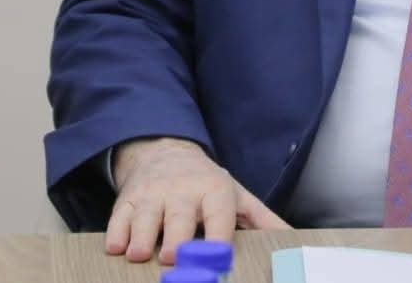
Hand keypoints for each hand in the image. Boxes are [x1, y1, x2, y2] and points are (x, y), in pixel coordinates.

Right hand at [105, 137, 288, 264]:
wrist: (166, 152)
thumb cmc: (206, 184)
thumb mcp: (237, 195)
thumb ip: (262, 220)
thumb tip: (294, 239)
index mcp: (215, 192)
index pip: (220, 216)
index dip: (218, 239)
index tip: (218, 259)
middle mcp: (184, 192)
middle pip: (180, 219)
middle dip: (177, 240)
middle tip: (173, 259)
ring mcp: (153, 195)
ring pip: (147, 217)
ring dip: (143, 237)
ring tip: (142, 254)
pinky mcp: (127, 200)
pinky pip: (120, 217)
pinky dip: (117, 232)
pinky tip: (117, 247)